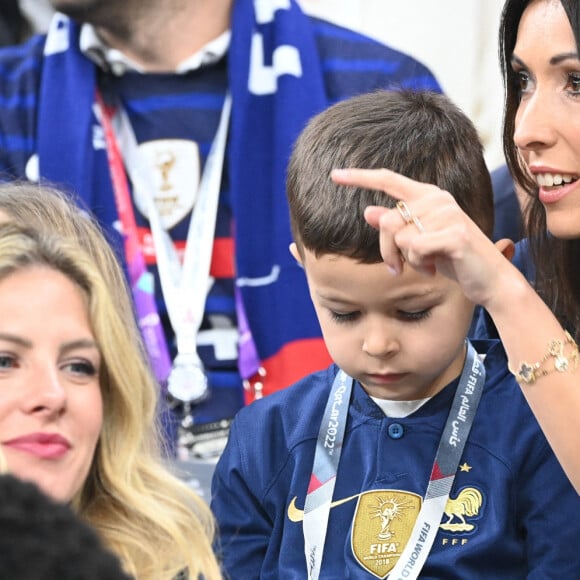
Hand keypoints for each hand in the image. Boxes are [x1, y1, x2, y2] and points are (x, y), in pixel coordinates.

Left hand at [331, 168, 512, 307]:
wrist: (491, 281)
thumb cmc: (453, 260)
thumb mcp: (418, 243)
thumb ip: (396, 226)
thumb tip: (368, 211)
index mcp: (429, 197)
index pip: (389, 180)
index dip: (360, 177)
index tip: (334, 174)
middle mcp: (437, 200)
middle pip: (386, 220)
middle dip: (386, 251)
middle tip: (397, 269)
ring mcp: (447, 214)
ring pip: (398, 237)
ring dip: (406, 260)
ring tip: (427, 265)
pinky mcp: (454, 234)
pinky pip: (414, 249)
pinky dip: (419, 265)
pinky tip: (435, 269)